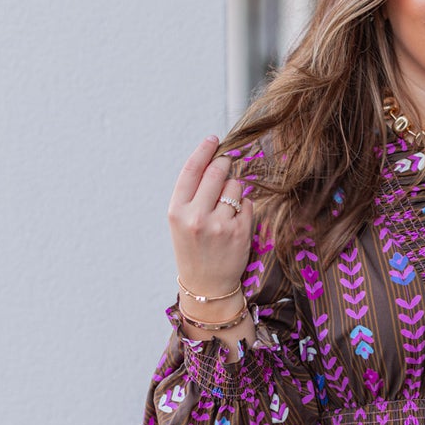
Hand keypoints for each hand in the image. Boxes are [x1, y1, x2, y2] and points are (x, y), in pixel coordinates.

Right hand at [168, 138, 255, 298]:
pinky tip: (235, 222)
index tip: (213, 139)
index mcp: (177, 211)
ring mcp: (220, 225)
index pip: (192, 169)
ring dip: (234, 190)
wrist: (206, 286)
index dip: (204, 150)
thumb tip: (214, 160)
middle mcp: (197, 217)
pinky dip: (244, 207)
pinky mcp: (240, 233)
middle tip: (225, 165)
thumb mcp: (181, 221)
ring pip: (235, 186)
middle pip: (217, 172)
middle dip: (223, 164)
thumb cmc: (193, 249)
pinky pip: (248, 204)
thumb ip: (193, 193)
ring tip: (226, 208)